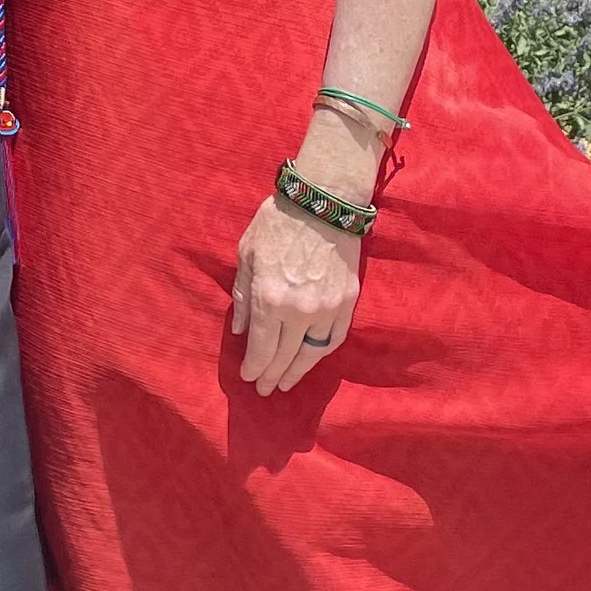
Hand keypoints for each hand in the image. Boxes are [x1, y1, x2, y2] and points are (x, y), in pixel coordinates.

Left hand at [229, 194, 361, 393]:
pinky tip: (311, 359)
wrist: (324, 201)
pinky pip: (334, 338)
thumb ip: (243, 296)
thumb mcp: (247, 254)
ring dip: (297, 372)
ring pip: (311, 353)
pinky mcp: (348, 302)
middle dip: (272, 376)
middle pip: (284, 356)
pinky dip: (321, 352)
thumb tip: (241, 331)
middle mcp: (299, 310)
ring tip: (287, 383)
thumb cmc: (277, 222)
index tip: (248, 377)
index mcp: (270, 298)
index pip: (261, 349)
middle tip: (265, 390)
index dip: (254, 368)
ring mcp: (327, 308)